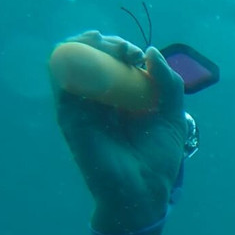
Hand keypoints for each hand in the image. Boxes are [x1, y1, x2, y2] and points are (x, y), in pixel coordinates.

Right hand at [54, 31, 186, 232]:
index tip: (139, 55)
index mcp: (121, 99)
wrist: (143, 190)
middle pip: (91, 57)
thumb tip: (151, 51)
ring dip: (87, 45)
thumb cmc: (158, 159)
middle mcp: (99, 101)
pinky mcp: (69, 116)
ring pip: (72, 63)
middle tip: (126, 51)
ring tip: (108, 46)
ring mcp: (82, 107)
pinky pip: (61, 80)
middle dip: (107, 44)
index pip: (113, 62)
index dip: (122, 49)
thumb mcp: (173, 117)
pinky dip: (71, 61)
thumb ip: (168, 84)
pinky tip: (90, 55)